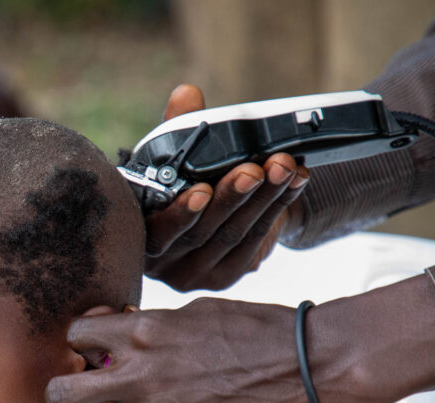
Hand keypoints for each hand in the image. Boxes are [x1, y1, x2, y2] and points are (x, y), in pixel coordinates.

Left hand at [45, 301, 322, 402]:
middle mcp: (142, 373)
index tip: (95, 355)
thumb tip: (124, 335)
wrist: (313, 366)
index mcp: (145, 330)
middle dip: (66, 396)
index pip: (76, 335)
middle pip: (63, 394)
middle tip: (83, 400)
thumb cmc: (261, 332)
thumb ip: (155, 327)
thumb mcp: (198, 313)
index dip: (82, 346)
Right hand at [143, 85, 309, 291]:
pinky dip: (278, 207)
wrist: (209, 217)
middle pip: (201, 233)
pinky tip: (295, 181)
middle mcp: (163, 263)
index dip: (178, 213)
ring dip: (263, 198)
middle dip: (230, 198)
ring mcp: (196, 274)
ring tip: (283, 166)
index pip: (157, 231)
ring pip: (233, 236)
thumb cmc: (180, 182)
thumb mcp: (173, 156)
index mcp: (140, 234)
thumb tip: (187, 95)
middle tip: (253, 170)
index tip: (200, 190)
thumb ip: (176, 127)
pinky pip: (255, 240)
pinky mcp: (228, 275)